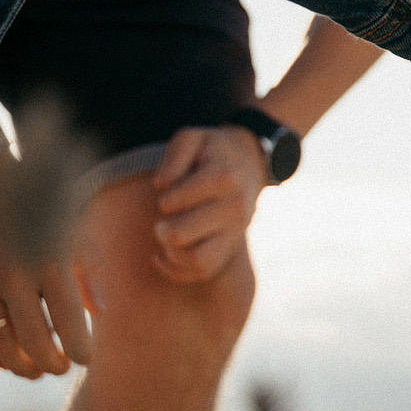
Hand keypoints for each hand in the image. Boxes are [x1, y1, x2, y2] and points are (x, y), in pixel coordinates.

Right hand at [0, 150, 89, 377]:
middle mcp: (15, 274)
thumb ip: (89, 266)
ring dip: (20, 367)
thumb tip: (102, 311)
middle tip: (60, 369)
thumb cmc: (35, 195)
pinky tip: (4, 359)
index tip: (84, 358)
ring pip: (1, 344)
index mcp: (51, 258)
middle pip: (35, 342)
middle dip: (51, 364)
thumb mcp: (70, 222)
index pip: (69, 323)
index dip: (79, 349)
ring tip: (34, 371)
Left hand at [147, 125, 269, 283]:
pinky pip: (203, 272)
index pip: (175, 203)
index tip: (167, 193)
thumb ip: (175, 155)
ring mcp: (236, 231)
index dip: (164, 200)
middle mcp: (235, 207)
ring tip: (165, 239)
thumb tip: (162, 185)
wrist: (250, 163)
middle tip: (160, 220)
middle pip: (180, 234)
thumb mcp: (193, 138)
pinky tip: (163, 255)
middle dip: (161, 229)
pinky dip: (177, 270)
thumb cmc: (211, 152)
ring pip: (196, 260)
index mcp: (224, 177)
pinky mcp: (231, 248)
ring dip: (171, 253)